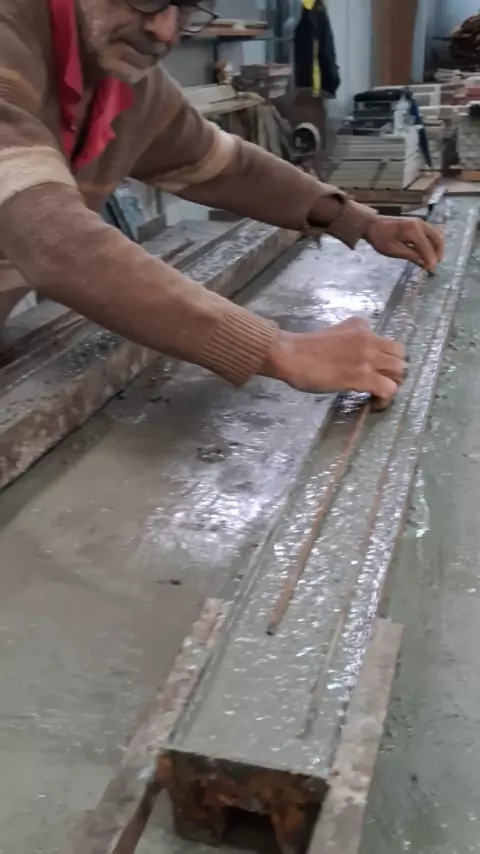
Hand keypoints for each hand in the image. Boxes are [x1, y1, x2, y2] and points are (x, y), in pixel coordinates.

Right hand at [262, 317, 406, 407]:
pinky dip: (385, 399)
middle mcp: (369, 340)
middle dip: (395, 373)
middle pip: (401, 357)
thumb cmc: (306, 348)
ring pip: (399, 372)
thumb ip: (352, 336)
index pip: (392, 343)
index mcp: (363, 327)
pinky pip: (388, 389)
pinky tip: (374, 403)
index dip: (390, 360)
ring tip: (378, 394)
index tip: (380, 371)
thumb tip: (358, 347)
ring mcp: (366, 358)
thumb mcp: (336, 332)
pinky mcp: (361, 376)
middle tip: (381, 383)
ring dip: (392, 385)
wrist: (291, 355)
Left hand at [365, 216, 444, 271]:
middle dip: (438, 252)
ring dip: (437, 246)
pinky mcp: (418, 223)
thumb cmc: (380, 238)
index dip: (431, 260)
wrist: (372, 224)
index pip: (427, 247)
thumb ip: (411, 256)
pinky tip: (429, 251)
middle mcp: (420, 224)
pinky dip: (433, 241)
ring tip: (433, 259)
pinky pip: (431, 231)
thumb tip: (424, 264)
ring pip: (436, 234)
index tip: (432, 270)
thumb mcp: (394, 250)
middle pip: (437, 238)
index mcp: (413, 230)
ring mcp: (420, 222)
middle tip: (435, 265)